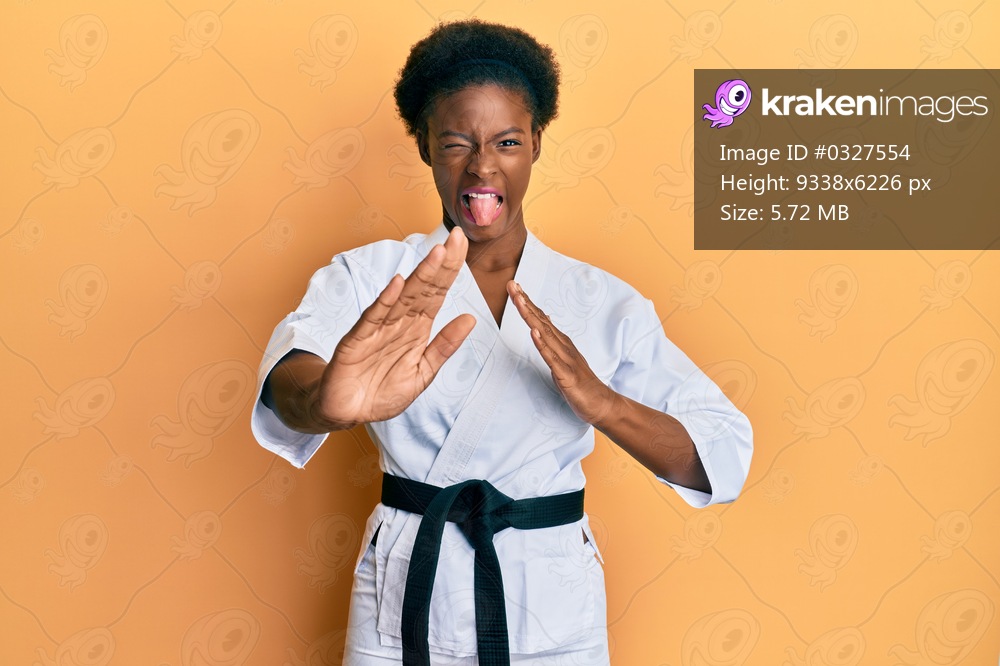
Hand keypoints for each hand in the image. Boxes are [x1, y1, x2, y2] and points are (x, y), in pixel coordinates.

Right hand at [310, 228, 475, 427]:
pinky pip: (373, 318)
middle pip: (424, 288)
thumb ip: (445, 347)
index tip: (464, 245)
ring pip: (403, 297)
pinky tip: (398, 284)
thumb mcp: (423, 373)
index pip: (437, 293)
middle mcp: (399, 323)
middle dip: (441, 263)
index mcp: (417, 329)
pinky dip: (386, 301)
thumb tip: (471, 318)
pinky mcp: (357, 341)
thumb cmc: (382, 391)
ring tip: (437, 253)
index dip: (451, 270)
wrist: (348, 412)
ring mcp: (378, 329)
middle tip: (456, 236)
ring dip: (420, 276)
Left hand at [507, 280, 614, 425]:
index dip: (526, 302)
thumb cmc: (580, 382)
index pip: (540, 318)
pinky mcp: (566, 374)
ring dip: (530, 317)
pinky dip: (542, 345)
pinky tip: (534, 333)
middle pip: (540, 320)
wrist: (601, 403)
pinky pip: (551, 358)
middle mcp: (563, 346)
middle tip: (512, 284)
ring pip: (544, 334)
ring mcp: (565, 359)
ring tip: (519, 301)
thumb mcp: (563, 358)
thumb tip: (542, 323)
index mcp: (560, 342)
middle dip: (525, 302)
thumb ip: (553, 341)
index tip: (514, 287)